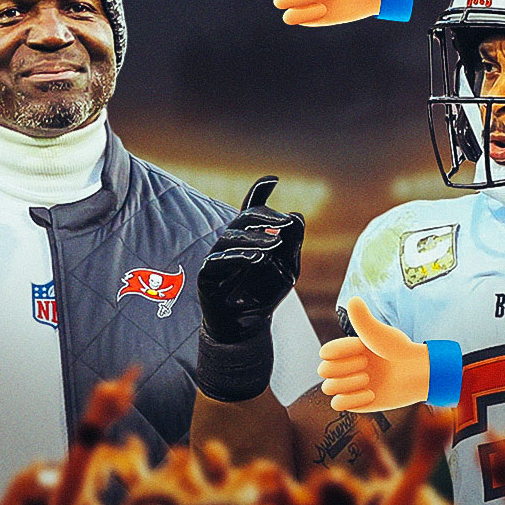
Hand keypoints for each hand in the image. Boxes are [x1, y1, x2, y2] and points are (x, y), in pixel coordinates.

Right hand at [197, 176, 304, 342]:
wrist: (248, 325)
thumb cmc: (265, 293)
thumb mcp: (288, 268)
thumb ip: (293, 243)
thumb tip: (297, 216)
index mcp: (250, 236)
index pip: (252, 208)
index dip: (259, 191)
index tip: (274, 179)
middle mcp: (232, 242)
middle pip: (244, 218)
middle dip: (265, 216)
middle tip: (286, 222)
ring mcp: (217, 257)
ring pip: (232, 237)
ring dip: (256, 238)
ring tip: (276, 242)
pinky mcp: (207, 275)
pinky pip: (220, 261)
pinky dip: (240, 257)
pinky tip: (258, 257)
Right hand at [317, 296, 428, 411]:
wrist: (419, 373)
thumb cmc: (401, 350)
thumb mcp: (380, 334)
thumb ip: (363, 319)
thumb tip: (353, 299)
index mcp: (348, 350)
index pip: (325, 352)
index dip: (341, 351)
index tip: (362, 347)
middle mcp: (347, 367)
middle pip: (323, 371)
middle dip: (345, 368)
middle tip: (367, 364)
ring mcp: (351, 385)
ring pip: (327, 388)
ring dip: (348, 384)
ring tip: (369, 379)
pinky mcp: (357, 402)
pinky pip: (337, 404)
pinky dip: (352, 400)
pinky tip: (372, 394)